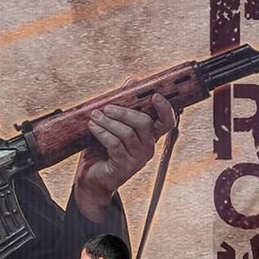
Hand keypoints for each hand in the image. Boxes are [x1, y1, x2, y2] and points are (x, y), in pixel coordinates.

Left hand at [72, 94, 177, 221]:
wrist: (91, 178)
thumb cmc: (102, 150)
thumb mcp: (113, 124)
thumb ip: (124, 103)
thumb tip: (133, 81)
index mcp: (149, 136)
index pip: (166, 121)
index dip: (165, 108)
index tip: (155, 95)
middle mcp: (147, 147)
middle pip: (144, 123)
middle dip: (124, 111)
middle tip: (107, 107)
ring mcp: (137, 159)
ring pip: (127, 133)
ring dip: (108, 122)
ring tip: (95, 116)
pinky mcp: (124, 166)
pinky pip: (115, 144)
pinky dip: (102, 133)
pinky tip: (93, 127)